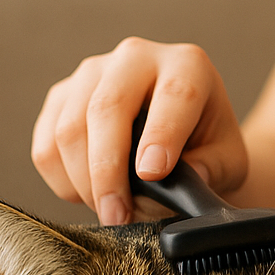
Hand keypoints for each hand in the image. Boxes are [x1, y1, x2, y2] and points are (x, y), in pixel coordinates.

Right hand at [31, 37, 247, 224]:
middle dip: (107, 172)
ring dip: (84, 183)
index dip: (160, 135)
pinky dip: (62, 181)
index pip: (172, 95)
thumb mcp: (228, 160)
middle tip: (117, 216)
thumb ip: (213, 169)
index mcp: (187, 65)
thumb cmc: (207, 146)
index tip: (152, 174)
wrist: (180, 134)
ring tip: (112, 213)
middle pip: (106, 109)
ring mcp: (91, 73)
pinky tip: (89, 196)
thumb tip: (187, 179)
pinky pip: (46, 145)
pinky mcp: (61, 97)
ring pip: (69, 129)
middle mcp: (135, 57)